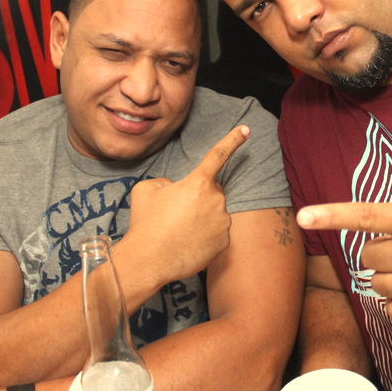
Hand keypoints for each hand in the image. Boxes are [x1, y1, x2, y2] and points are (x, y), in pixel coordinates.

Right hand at [122, 125, 250, 283]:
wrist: (148, 261)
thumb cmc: (145, 223)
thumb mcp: (147, 189)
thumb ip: (166, 181)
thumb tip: (175, 188)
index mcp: (198, 182)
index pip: (218, 155)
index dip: (233, 140)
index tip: (246, 129)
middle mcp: (216, 199)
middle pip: (211, 191)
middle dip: (198, 197)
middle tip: (176, 213)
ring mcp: (223, 222)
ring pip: (215, 213)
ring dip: (201, 217)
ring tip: (179, 231)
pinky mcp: (225, 242)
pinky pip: (217, 233)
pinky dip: (205, 236)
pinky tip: (188, 243)